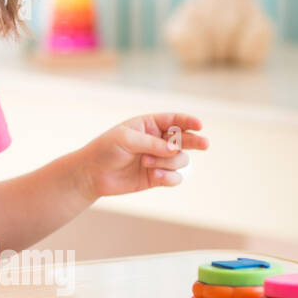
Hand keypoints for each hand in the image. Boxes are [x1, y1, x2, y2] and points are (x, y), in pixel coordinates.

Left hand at [77, 113, 208, 197]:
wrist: (92, 174)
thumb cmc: (105, 149)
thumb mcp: (125, 139)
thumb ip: (151, 143)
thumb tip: (174, 149)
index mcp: (149, 125)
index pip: (174, 120)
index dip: (188, 121)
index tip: (199, 125)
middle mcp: (158, 141)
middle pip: (185, 139)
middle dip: (195, 141)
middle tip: (204, 144)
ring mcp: (159, 159)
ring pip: (181, 160)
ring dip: (167, 162)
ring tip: (146, 164)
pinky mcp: (158, 177)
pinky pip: (176, 177)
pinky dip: (169, 177)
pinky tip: (155, 176)